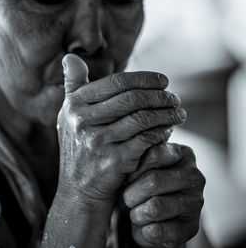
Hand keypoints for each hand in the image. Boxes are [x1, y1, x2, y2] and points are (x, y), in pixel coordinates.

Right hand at [56, 54, 185, 207]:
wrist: (78, 191)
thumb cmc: (79, 147)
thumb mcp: (68, 115)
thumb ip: (73, 85)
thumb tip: (70, 56)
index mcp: (73, 105)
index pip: (117, 82)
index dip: (145, 78)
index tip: (164, 81)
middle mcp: (82, 121)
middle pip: (132, 99)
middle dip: (160, 96)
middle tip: (176, 98)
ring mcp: (97, 141)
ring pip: (142, 118)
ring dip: (167, 114)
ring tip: (179, 113)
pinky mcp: (113, 161)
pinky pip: (146, 139)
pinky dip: (162, 132)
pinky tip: (169, 131)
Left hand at [122, 142, 204, 247]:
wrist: (151, 220)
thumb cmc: (141, 186)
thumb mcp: (137, 168)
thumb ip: (136, 158)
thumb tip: (128, 159)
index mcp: (184, 154)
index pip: (155, 153)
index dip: (134, 168)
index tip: (127, 177)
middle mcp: (195, 176)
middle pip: (153, 181)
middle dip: (131, 193)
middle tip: (127, 199)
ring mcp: (196, 203)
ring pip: (155, 208)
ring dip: (136, 214)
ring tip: (136, 213)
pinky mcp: (191, 228)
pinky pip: (158, 231)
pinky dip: (143, 232)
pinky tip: (145, 227)